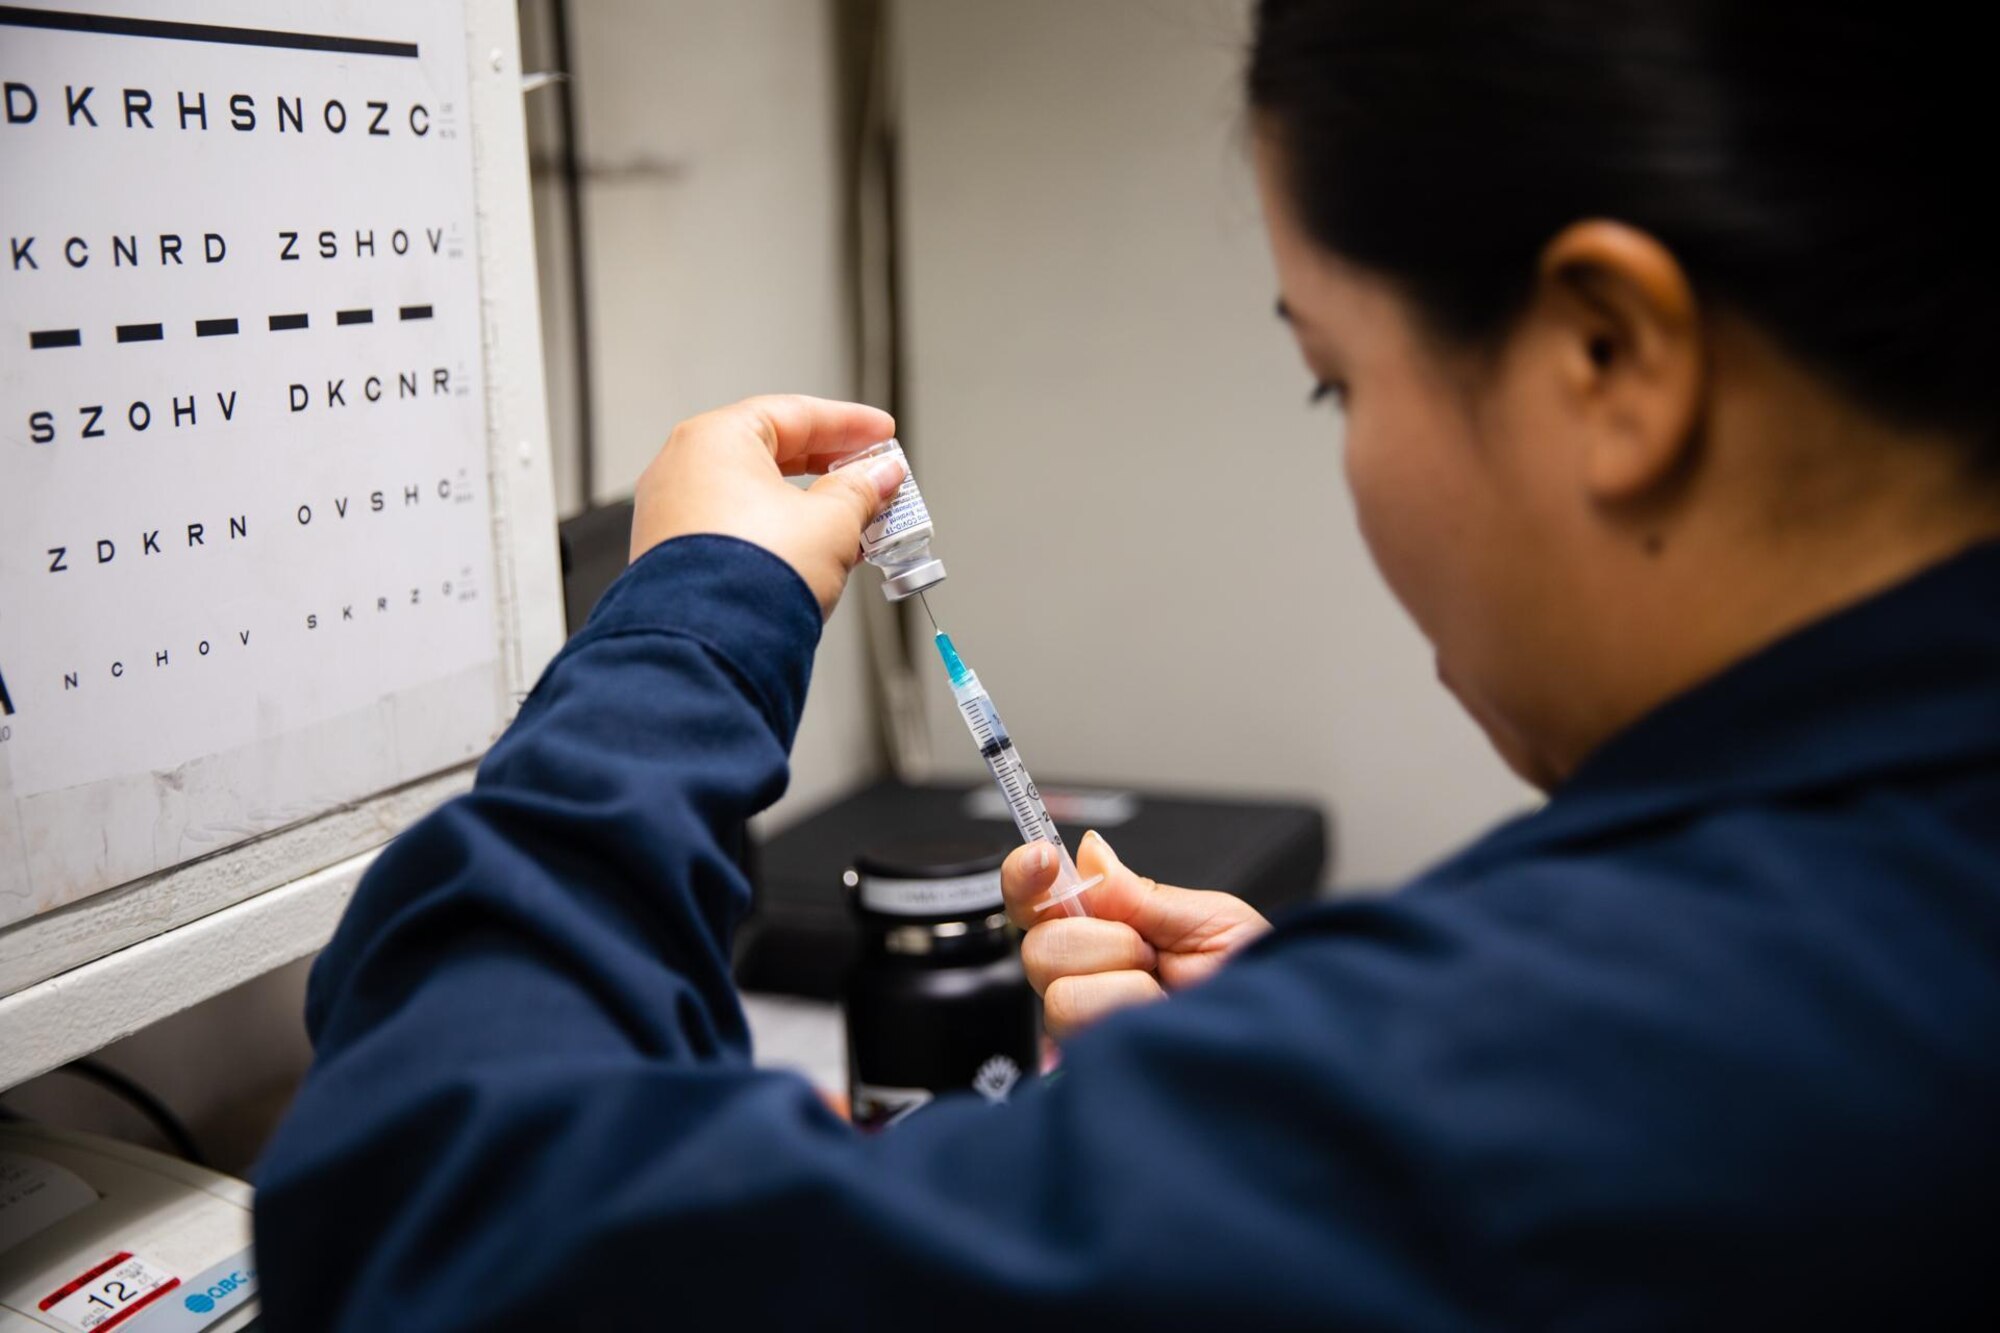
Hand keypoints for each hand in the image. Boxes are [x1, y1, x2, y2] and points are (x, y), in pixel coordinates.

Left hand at [630, 395, 905, 615]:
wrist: (711, 646)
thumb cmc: (753, 575)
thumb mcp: (831, 521)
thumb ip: (860, 490)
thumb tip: (878, 477)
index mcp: (714, 438)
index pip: (794, 413)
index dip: (848, 424)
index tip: (881, 434)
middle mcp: (682, 467)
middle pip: (771, 452)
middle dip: (829, 466)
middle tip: (871, 476)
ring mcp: (670, 512)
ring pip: (752, 493)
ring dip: (807, 504)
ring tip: (853, 521)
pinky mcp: (671, 555)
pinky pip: (733, 526)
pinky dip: (775, 530)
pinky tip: (812, 549)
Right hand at [1001, 830, 1271, 1039]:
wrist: (1286, 1040)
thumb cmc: (1259, 984)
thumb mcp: (1212, 920)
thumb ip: (1141, 892)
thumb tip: (1088, 853)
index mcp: (1108, 933)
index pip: (1038, 901)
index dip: (1027, 875)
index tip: (1045, 859)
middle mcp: (1090, 981)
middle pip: (1040, 945)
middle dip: (1105, 940)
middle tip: (1154, 954)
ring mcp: (1091, 1027)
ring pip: (1060, 991)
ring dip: (1125, 986)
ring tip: (1165, 996)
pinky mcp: (1098, 1065)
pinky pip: (1082, 1029)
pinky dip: (1131, 1015)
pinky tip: (1157, 1022)